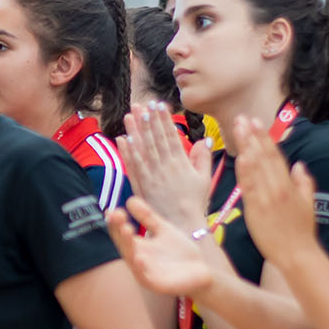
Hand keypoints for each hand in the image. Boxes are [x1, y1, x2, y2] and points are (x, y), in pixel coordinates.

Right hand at [109, 198, 212, 296]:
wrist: (202, 271)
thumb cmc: (180, 252)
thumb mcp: (164, 230)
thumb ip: (148, 217)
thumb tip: (130, 200)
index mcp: (137, 246)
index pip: (121, 232)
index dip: (116, 222)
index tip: (113, 210)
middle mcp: (137, 259)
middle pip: (123, 244)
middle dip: (119, 230)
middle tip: (118, 215)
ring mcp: (145, 272)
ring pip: (131, 259)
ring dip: (127, 245)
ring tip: (126, 229)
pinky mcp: (155, 284)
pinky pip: (144, 276)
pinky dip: (140, 268)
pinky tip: (139, 257)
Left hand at [119, 102, 213, 229]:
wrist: (181, 224)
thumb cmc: (195, 202)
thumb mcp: (204, 179)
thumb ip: (202, 158)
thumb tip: (205, 140)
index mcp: (180, 163)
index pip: (170, 136)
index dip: (163, 120)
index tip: (158, 105)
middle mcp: (164, 167)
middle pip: (154, 139)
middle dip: (147, 120)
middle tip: (141, 104)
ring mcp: (151, 176)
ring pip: (142, 149)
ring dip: (135, 131)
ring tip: (129, 115)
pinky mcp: (141, 185)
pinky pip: (133, 166)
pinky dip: (127, 152)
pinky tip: (123, 139)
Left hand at [231, 116, 321, 268]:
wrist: (297, 255)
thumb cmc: (302, 232)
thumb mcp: (308, 203)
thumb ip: (303, 182)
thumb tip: (298, 164)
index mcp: (289, 185)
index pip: (275, 156)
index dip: (265, 137)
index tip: (255, 122)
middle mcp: (278, 188)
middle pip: (264, 156)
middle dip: (252, 135)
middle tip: (242, 118)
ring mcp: (267, 198)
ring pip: (256, 167)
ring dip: (246, 146)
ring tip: (237, 128)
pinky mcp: (256, 209)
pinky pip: (249, 187)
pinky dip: (245, 171)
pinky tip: (239, 156)